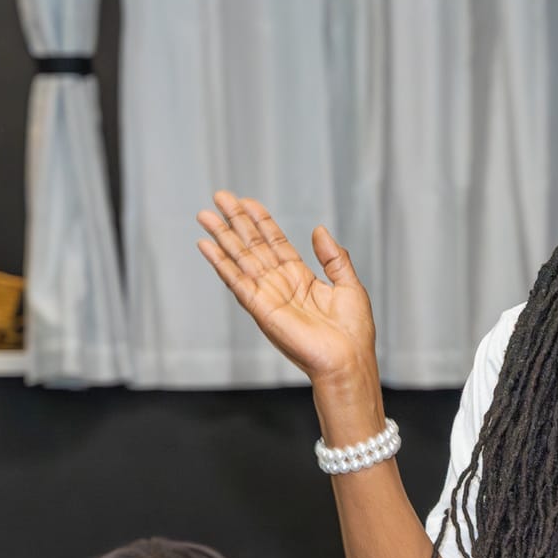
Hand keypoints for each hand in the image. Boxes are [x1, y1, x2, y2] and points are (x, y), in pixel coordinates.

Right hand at [196, 191, 375, 386]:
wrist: (348, 360)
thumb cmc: (353, 332)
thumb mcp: (349, 285)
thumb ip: (334, 257)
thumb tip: (319, 230)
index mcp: (301, 278)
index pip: (276, 242)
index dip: (261, 221)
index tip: (247, 201)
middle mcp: (280, 285)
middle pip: (253, 246)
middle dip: (236, 221)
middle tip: (219, 197)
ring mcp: (268, 295)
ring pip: (240, 259)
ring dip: (222, 236)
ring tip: (204, 215)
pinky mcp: (260, 309)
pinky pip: (236, 281)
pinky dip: (220, 263)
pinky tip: (207, 246)